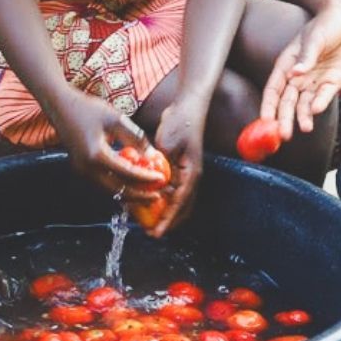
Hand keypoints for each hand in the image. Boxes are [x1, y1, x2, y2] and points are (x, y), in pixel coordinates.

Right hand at [49, 87, 163, 202]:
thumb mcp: (116, 119)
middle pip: (116, 190)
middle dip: (138, 196)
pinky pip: (102, 184)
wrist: (61, 106)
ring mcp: (81, 171)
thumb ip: (135, 138)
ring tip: (146, 194)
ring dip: (128, 193)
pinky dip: (117, 186)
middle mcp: (86, 168)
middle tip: (156, 196)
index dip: (146, 178)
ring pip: (108, 191)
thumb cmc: (88, 108)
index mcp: (96, 155)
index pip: (126, 173)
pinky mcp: (80, 169)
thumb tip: (153, 155)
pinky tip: (130, 184)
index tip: (161, 178)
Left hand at [151, 99, 205, 237]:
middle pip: (182, 208)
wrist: (187, 107)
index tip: (156, 233)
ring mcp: (187, 173)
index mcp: (192, 174)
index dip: (167, 220)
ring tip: (148, 222)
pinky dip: (164, 200)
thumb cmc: (180, 123)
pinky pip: (173, 190)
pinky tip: (150, 201)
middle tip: (151, 232)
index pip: (179, 204)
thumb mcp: (168, 146)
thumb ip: (162, 167)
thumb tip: (155, 186)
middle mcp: (192, 177)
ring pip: (178, 201)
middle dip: (168, 222)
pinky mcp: (180, 168)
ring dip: (165, 212)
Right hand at [261, 0, 340, 139]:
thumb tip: (294, 73)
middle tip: (283, 135)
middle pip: (288, 102)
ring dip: (303, 117)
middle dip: (284, 119)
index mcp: (286, 65)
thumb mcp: (314, 38)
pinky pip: (324, 96)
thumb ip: (306, 57)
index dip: (268, 105)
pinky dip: (320, 104)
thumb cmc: (324, 25)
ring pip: (305, 104)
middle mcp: (298, 77)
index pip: (273, 89)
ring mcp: (315, 81)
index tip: (264, 120)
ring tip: (304, 128)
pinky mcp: (332, 82)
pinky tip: (316, 111)